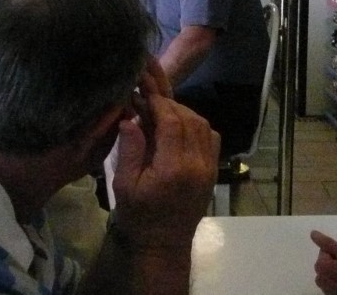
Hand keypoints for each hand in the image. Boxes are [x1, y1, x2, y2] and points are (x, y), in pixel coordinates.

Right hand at [111, 86, 218, 253]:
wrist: (163, 246)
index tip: (143, 91)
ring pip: (203, 125)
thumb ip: (129, 149)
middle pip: (189, 119)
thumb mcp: (124, 186)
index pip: (172, 122)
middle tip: (149, 98)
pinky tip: (180, 126)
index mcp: (174, 168)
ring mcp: (209, 168)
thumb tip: (130, 118)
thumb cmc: (139, 217)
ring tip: (162, 110)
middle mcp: (197, 164)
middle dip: (169, 104)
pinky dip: (197, 125)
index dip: (158, 102)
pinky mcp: (212, 172)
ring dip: (184, 112)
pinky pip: (211, 138)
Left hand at [311, 230, 336, 294]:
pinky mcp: (330, 294)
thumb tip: (313, 233)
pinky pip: (332, 282)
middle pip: (326, 262)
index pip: (325, 250)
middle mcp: (318, 277)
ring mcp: (324, 288)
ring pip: (329, 272)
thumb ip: (328, 243)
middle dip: (336, 262)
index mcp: (320, 265)